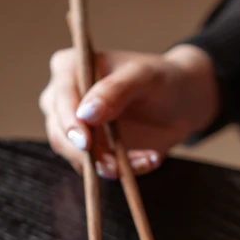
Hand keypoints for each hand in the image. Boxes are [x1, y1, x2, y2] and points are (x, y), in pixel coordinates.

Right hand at [39, 45, 218, 177]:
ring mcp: (77, 128)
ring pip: (78, 157)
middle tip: (115, 166)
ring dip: (112, 166)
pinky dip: (125, 170)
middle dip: (87, 154)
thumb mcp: (143, 77)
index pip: (59, 98)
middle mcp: (65, 100)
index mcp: (70, 68)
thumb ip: (114, 91)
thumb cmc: (161, 79)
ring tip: (147, 159)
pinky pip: (100, 169)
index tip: (85, 143)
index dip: (68, 122)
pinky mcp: (93, 151)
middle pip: (59, 133)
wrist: (180, 104)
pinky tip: (150, 159)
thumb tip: (85, 114)